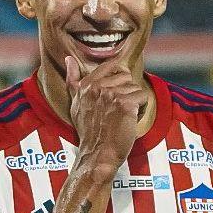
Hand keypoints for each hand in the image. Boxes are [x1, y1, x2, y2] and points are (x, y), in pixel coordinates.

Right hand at [65, 56, 149, 171]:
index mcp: (86, 85)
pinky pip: (143, 97)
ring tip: (123, 116)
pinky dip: (141, 108)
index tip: (115, 95)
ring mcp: (112, 95)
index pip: (111, 66)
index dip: (118, 79)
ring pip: (136, 87)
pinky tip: (131, 119)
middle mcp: (98, 87)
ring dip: (134, 101)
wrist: (97, 154)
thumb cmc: (88, 131)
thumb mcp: (75, 103)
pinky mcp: (125, 105)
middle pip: (126, 77)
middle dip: (126, 92)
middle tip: (117, 111)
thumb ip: (72, 79)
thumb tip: (68, 58)